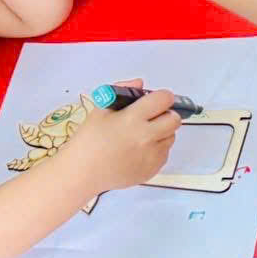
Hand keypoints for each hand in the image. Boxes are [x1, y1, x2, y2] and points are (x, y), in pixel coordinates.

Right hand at [62, 85, 179, 190]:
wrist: (82, 173)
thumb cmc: (88, 139)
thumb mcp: (101, 109)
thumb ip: (122, 90)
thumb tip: (141, 84)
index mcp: (132, 119)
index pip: (163, 100)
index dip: (161, 97)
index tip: (154, 100)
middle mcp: (146, 137)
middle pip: (174, 119)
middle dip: (166, 114)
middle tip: (151, 118)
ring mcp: (151, 156)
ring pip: (171, 136)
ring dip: (161, 132)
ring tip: (141, 135)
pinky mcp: (153, 170)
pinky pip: (164, 153)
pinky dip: (156, 149)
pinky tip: (138, 150)